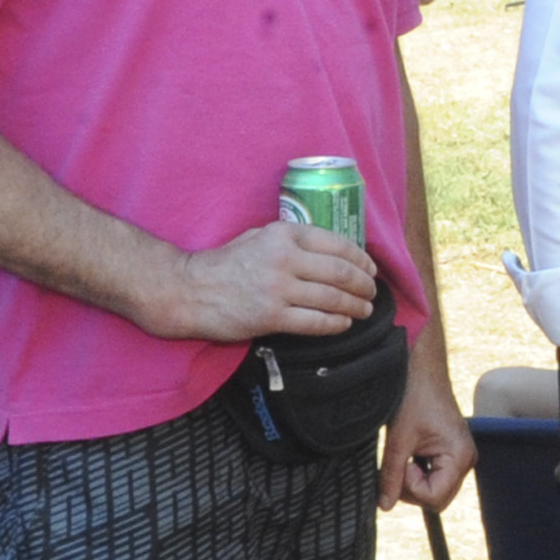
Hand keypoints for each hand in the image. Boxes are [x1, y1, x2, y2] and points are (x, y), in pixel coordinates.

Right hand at [150, 222, 376, 340]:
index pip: (338, 245)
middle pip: (342, 273)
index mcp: (285, 234)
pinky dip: (336, 324)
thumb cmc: (225, 262)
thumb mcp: (259, 236)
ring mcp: (278, 289)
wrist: (186, 290)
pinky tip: (343, 324)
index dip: (362, 259)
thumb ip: (293, 241)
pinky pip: (315, 322)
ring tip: (364, 310)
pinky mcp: (271, 317)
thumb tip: (333, 251)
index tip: (371, 269)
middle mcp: (285, 259)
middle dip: (365, 285)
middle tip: (372, 293)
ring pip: (333, 299)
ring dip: (356, 306)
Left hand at [378, 361, 473, 512]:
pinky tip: (411, 453)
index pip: (434, 497)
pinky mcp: (452, 452)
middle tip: (398, 464)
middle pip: (437, 499)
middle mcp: (466, 459)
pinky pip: (436, 477)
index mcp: (459, 456)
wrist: (422, 370)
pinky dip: (418, 473)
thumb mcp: (398, 440)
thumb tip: (385, 505)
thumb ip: (391, 476)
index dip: (410, 487)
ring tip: (404, 454)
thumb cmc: (413, 398)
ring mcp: (461, 457)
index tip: (400, 464)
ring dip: (414, 481)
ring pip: (436, 490)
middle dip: (412, 488)